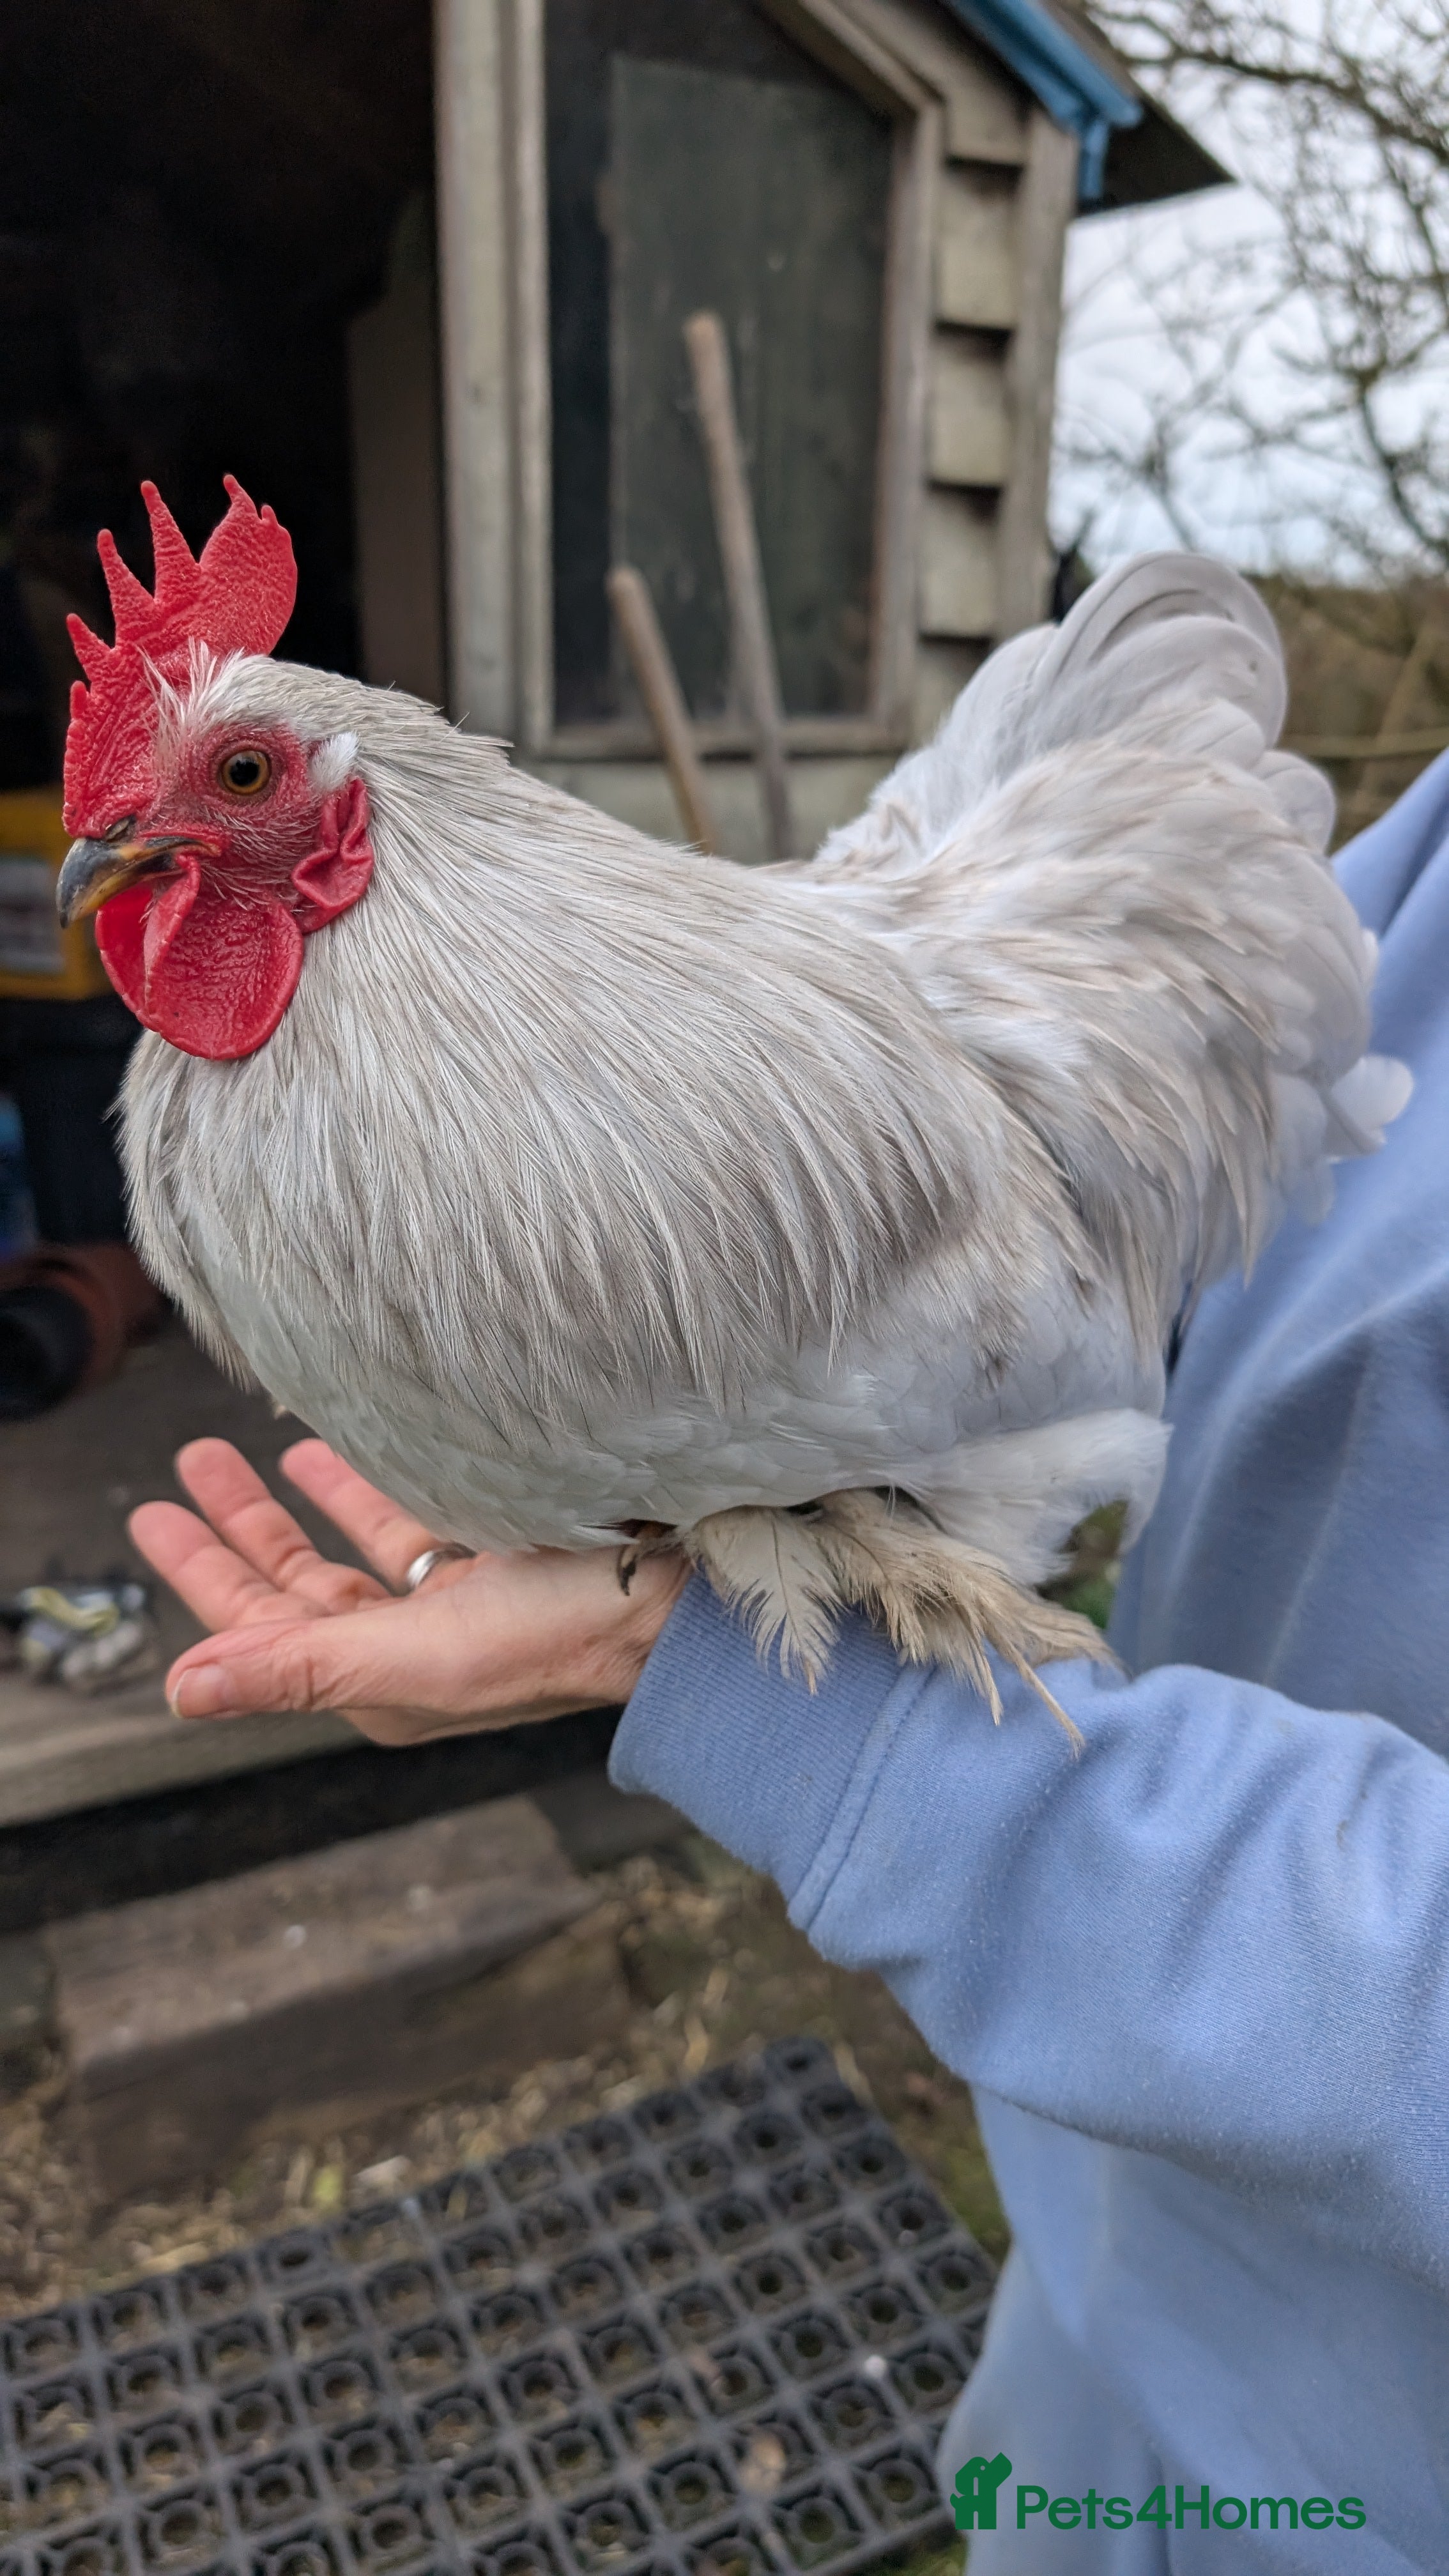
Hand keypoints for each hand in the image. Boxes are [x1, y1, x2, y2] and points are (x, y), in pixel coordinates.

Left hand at [129, 1438, 686, 1745]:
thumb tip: (177, 1691)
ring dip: (301, 1501)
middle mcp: (412, 1648)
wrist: (690, 1604)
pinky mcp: (500, 1558)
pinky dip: (375, 1484)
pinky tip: (352, 1444)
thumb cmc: (565, 1631)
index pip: (262, 1630)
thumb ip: (295, 1667)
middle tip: (187, 1466)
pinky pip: (415, 1520)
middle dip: (241, 1527)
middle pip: (298, 1587)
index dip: (203, 1574)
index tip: (152, 1513)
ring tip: (254, 1446)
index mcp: (382, 1684)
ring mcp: (458, 1601)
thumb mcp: (418, 1654)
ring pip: (353, 1549)